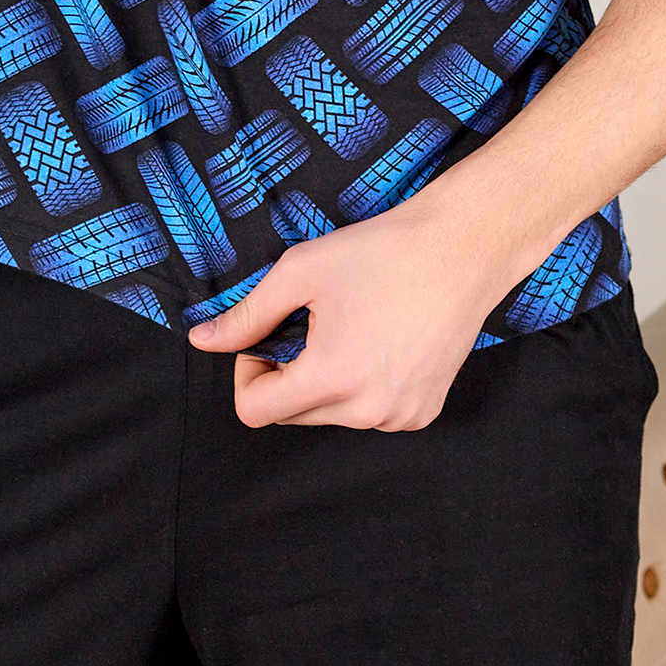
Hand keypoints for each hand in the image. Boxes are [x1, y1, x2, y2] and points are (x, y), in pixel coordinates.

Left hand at [187, 203, 507, 431]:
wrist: (463, 249)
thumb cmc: (383, 251)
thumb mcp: (301, 270)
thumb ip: (246, 314)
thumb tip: (202, 341)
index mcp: (332, 376)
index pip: (254, 411)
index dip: (247, 371)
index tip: (269, 336)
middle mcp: (368, 409)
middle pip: (291, 414)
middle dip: (287, 374)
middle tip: (312, 322)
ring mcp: (399, 416)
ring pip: (331, 416)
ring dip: (325, 382)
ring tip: (353, 328)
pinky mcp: (422, 413)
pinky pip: (370, 414)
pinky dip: (363, 388)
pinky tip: (382, 343)